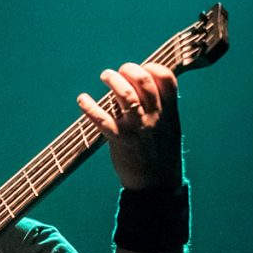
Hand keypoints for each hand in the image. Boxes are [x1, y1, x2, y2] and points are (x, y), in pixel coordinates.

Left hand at [77, 62, 181, 189]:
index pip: (166, 78)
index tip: (141, 69)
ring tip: (105, 76)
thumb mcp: (169, 127)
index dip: (152, 67)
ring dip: (112, 81)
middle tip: (118, 71)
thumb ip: (161, 107)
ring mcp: (137, 127)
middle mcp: (154, 116)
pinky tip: (82, 99)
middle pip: (143, 81)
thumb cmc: (160, 154)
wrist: (157, 185)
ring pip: (125, 95)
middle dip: (129, 69)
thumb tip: (145, 88)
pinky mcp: (119, 140)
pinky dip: (90, 107)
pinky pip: (102, 119)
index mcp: (169, 111)